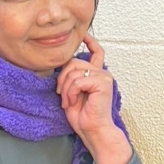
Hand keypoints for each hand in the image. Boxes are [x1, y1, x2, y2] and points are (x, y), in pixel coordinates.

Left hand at [56, 34, 131, 163]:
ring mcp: (103, 77)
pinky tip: (72, 102)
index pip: (96, 52)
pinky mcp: (103, 83)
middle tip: (61, 94)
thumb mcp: (71, 91)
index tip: (82, 35)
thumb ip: (70, 77)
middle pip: (74, 62)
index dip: (90, 42)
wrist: (91, 129)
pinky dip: (70, 93)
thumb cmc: (81, 114)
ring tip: (68, 101)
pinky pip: (77, 81)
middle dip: (62, 79)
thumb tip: (60, 65)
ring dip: (65, 89)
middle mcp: (101, 73)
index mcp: (95, 74)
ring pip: (73, 72)